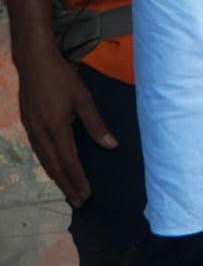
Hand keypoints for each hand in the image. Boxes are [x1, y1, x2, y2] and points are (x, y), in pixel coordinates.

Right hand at [15, 48, 114, 206]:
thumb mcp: (84, 99)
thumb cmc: (62, 78)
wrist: (34, 64)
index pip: (69, 162)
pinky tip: (55, 169)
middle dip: (67, 185)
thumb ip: (96, 124)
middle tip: (79, 201)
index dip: (78, 179)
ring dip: (57, 177)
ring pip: (45, 161)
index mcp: (56, 129)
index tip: (86, 194)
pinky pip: (39, 152)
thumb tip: (111, 145)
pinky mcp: (28, 126)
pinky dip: (48, 165)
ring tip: (69, 190)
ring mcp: (31, 131)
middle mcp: (41, 134)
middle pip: (54, 167)